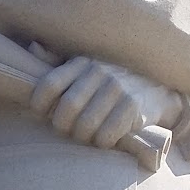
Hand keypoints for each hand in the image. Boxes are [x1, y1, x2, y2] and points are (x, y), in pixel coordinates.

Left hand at [29, 55, 182, 148]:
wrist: (156, 90)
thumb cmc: (111, 83)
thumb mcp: (86, 67)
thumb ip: (57, 61)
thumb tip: (33, 46)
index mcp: (82, 62)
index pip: (49, 84)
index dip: (39, 104)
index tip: (42, 113)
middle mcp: (99, 72)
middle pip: (66, 109)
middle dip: (62, 126)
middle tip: (68, 129)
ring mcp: (117, 89)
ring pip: (85, 126)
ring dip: (82, 137)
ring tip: (86, 134)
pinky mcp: (132, 107)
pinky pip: (106, 136)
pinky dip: (102, 143)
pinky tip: (105, 138)